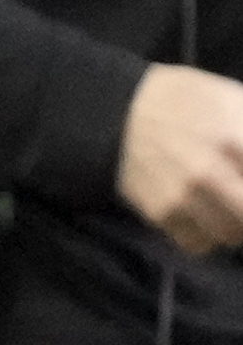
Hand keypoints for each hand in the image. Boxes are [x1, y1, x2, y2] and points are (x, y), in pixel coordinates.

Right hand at [118, 64, 242, 254]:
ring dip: (234, 224)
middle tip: (238, 196)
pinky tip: (201, 212)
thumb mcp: (234, 100)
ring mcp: (185, 196)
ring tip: (226, 205)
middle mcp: (212, 172)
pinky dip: (206, 235)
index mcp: (235, 138)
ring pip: (232, 236)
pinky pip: (199, 244)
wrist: (114, 110)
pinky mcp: (161, 213)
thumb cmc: (187, 101)